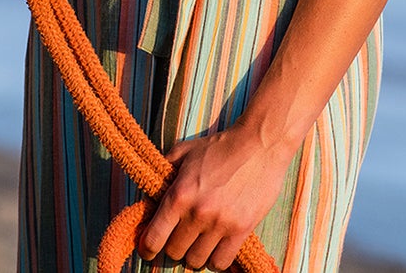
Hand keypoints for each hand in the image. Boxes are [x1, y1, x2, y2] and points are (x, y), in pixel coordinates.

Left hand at [136, 124, 292, 269]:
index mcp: (179, 194)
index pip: (154, 237)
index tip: (148, 250)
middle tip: (179, 236)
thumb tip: (152, 192)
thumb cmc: (219, 147)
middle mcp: (197, 213)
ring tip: (198, 241)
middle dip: (173, 245)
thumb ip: (165, 171)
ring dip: (194, 253)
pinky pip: (221, 262)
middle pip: (174, 252)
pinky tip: (215, 247)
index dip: (147, 248)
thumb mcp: (185, 151)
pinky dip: (215, 260)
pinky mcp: (241, 231)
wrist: (258, 144)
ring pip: (196, 261)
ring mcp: (220, 224)